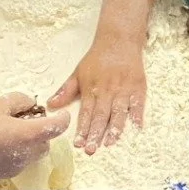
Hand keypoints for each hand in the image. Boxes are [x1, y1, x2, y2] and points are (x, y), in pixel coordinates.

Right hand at [0, 93, 70, 182]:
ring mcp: (15, 169)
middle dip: (41, 134)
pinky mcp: (4, 176)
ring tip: (8, 133)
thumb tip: (30, 104)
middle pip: (45, 145)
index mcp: (28, 135)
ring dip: (27, 145)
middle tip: (25, 122)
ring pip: (31, 156)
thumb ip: (19, 100)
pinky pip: (17, 164)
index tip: (63, 115)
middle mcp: (26, 155)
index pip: (56, 128)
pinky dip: (14, 155)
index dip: (62, 120)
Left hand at [48, 37, 145, 153]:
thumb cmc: (97, 58)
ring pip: (119, 112)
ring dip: (115, 128)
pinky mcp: (138, 86)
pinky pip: (138, 103)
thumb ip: (66, 90)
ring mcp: (123, 89)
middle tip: (91, 150)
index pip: (86, 113)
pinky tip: (136, 128)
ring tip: (110, 143)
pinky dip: (137, 115)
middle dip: (96, 134)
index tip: (78, 144)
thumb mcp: (78, 72)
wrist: (119, 40)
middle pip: (101, 115)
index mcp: (91, 88)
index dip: (82, 129)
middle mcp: (107, 90)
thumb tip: (51, 105)